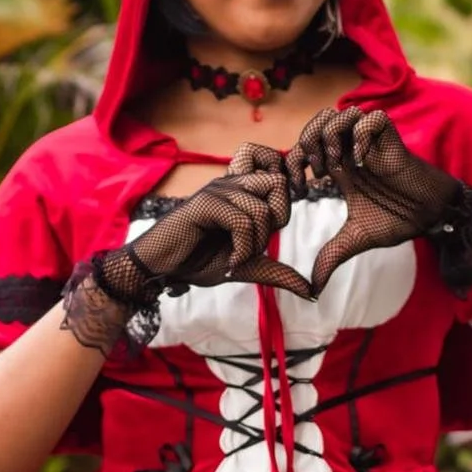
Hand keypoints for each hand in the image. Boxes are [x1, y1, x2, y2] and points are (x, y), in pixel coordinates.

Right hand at [95, 161, 310, 302]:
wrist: (160, 267)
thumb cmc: (197, 261)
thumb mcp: (246, 266)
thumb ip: (276, 271)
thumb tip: (311, 291)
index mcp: (241, 191)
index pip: (281, 180)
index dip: (284, 207)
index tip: (265, 237)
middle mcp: (231, 184)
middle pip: (279, 184)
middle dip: (277, 219)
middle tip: (257, 244)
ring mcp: (217, 190)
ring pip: (262, 208)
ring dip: (256, 243)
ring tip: (238, 259)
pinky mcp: (204, 204)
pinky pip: (241, 220)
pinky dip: (243, 248)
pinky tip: (230, 263)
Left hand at [286, 107, 463, 294]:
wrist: (430, 217)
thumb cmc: (396, 221)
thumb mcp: (355, 240)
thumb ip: (330, 257)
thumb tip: (311, 290)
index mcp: (338, 168)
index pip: (303, 148)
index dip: (293, 163)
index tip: (299, 191)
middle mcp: (350, 151)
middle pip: (317, 123)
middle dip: (308, 144)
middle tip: (316, 173)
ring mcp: (370, 143)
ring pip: (340, 113)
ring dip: (330, 136)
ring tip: (335, 164)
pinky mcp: (391, 140)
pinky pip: (371, 118)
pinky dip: (360, 135)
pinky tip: (360, 161)